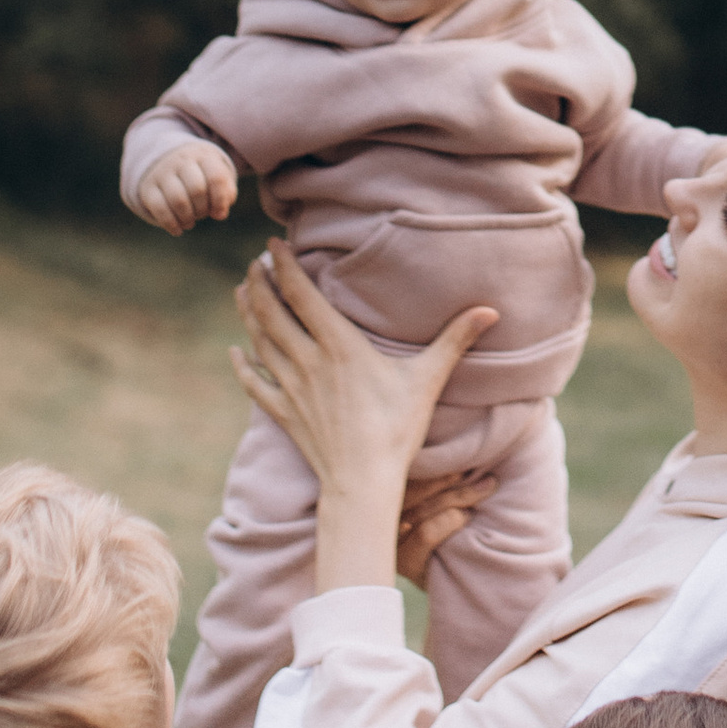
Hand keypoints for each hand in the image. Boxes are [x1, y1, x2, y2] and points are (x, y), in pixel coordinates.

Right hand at [125, 141, 237, 234]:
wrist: (169, 162)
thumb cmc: (201, 177)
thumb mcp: (217, 180)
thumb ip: (225, 194)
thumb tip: (219, 214)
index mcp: (203, 157)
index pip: (216, 178)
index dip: (220, 201)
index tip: (219, 214)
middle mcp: (182, 161)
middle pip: (197, 189)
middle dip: (202, 210)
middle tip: (201, 215)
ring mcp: (163, 173)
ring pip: (178, 199)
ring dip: (187, 218)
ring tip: (190, 223)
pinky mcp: (148, 187)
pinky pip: (159, 208)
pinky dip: (170, 224)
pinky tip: (177, 230)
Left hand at [232, 248, 498, 593]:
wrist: (362, 483)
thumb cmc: (397, 429)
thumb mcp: (428, 379)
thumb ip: (455, 340)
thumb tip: (490, 310)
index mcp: (339, 345)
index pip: (301, 295)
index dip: (283, 267)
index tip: (272, 244)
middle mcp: (308, 361)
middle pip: (272, 313)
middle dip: (259, 284)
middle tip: (254, 263)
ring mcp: (292, 388)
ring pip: (260, 342)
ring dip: (248, 314)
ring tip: (242, 291)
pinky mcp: (285, 414)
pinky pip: (255, 385)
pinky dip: (242, 366)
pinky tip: (236, 352)